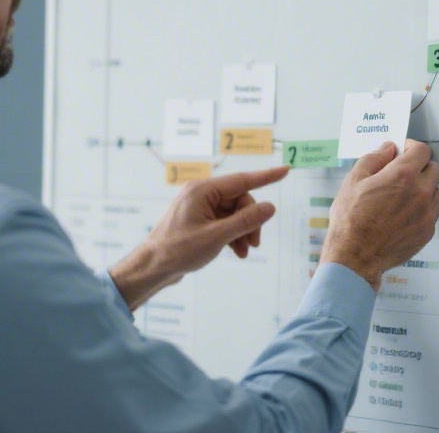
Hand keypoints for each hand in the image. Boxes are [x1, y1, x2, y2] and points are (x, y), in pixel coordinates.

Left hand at [109, 166, 287, 309]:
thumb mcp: (216, 236)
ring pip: (234, 213)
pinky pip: (224, 222)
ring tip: (244, 251)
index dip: (266, 177)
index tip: (286, 170)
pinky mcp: (199, 221)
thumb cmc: (178, 250)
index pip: (242, 180)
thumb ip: (245, 221)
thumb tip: (269, 207)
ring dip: (243, 231)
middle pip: (240, 201)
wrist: (152, 268)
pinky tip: (236, 251)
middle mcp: (201, 194)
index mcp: (202, 190)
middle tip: (254, 243)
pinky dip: (233, 235)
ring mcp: (200, 207)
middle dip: (250, 221)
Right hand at [320, 140, 438, 291]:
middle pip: (434, 168)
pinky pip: (433, 212)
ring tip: (404, 195)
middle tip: (403, 172)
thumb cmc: (351, 220)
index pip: (422, 150)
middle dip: (420, 166)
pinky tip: (404, 213)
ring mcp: (427, 213)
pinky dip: (423, 208)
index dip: (411, 147)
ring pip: (436, 191)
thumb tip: (388, 149)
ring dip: (424, 187)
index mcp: (402, 175)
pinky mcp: (427, 231)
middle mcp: (420, 192)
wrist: (356, 257)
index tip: (404, 151)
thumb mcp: (353, 181)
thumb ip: (374, 159)